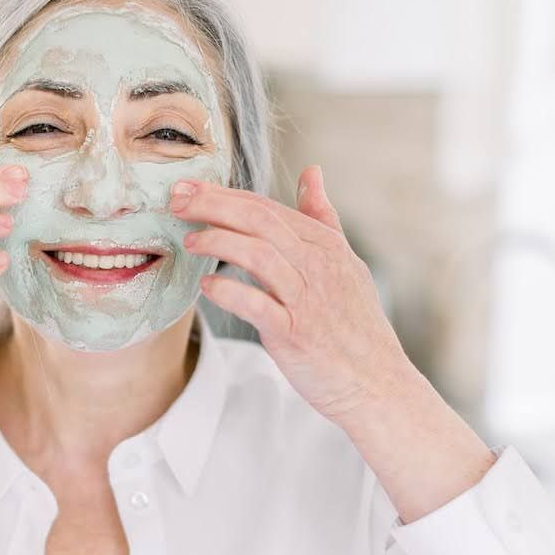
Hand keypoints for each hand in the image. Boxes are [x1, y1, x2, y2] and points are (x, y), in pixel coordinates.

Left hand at [170, 165, 413, 423]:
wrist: (377, 382)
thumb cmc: (356, 324)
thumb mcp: (346, 262)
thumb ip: (323, 218)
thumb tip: (312, 172)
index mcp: (325, 245)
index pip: (267, 207)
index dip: (225, 194)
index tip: (189, 188)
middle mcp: (317, 265)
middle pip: (259, 220)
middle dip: (213, 205)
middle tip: (176, 200)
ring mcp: (307, 299)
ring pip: (258, 255)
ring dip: (218, 242)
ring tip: (190, 242)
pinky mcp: (295, 334)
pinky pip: (258, 306)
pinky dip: (230, 293)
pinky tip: (207, 287)